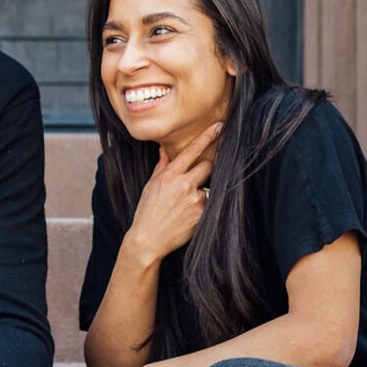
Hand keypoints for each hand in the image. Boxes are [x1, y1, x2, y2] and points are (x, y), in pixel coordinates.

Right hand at [128, 122, 220, 262]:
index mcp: (169, 175)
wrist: (148, 240)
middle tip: (194, 179)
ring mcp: (195, 200)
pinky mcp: (202, 214)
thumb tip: (165, 149)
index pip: (192, 151)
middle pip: (208, 165)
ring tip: (183, 206)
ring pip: (208, 186)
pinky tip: (187, 216)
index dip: (207, 137)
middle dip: (205, 168)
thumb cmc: (147, 212)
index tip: (220, 126)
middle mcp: (183, 185)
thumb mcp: (151, 185)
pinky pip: (208, 203)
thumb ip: (162, 166)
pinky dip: (201, 207)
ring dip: (200, 191)